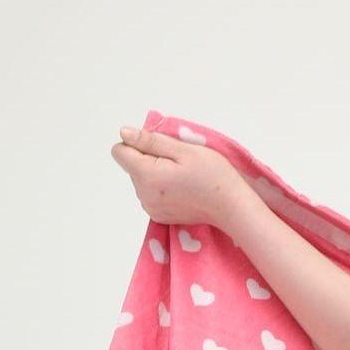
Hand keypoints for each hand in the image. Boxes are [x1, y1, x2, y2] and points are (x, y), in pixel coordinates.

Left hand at [110, 123, 243, 230]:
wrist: (230, 206)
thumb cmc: (212, 174)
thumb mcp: (183, 149)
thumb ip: (150, 141)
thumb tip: (124, 133)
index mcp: (146, 175)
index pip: (120, 151)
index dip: (138, 144)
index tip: (160, 148)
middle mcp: (143, 194)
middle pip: (131, 165)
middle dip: (149, 159)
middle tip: (178, 163)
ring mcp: (150, 207)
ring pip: (140, 179)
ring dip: (155, 172)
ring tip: (181, 176)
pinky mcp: (157, 215)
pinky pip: (149, 193)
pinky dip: (161, 187)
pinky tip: (180, 188)